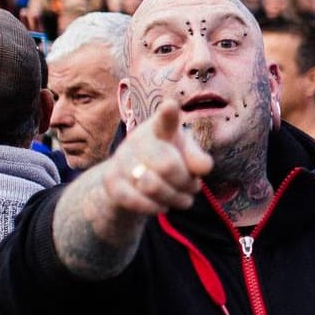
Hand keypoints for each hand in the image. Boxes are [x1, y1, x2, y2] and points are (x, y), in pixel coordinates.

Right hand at [96, 102, 213, 229]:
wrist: (132, 178)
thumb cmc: (169, 160)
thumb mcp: (187, 156)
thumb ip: (197, 159)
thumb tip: (204, 167)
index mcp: (161, 128)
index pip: (166, 120)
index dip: (169, 114)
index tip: (171, 106)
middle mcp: (138, 139)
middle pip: (168, 166)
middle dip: (186, 183)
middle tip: (194, 188)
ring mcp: (121, 159)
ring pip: (151, 186)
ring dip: (174, 199)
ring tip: (184, 200)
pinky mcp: (110, 180)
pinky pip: (134, 200)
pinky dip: (154, 208)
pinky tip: (163, 207)